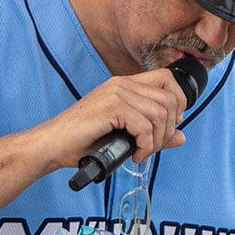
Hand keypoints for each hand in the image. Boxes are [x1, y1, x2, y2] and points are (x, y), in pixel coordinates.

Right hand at [40, 67, 188, 169]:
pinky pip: (145, 127)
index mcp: (124, 84)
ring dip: (156, 141)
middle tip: (153, 146)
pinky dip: (145, 145)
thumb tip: (181, 137)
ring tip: (142, 153)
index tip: (171, 125)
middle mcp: (122, 84)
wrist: (52, 145)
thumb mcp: (124, 135)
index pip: (167, 79)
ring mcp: (116, 94)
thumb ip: (153, 133)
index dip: (178, 102)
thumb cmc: (82, 141)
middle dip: (169, 128)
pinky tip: (134, 155)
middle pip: (170, 98)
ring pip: (160, 114)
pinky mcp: (112, 108)